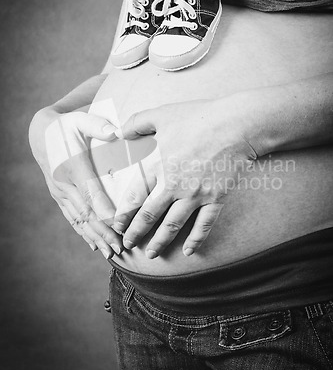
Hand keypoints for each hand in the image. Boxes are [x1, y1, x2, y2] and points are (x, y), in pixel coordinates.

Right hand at [29, 106, 122, 258]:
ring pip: (78, 220)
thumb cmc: (66, 126)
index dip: (103, 210)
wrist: (40, 134)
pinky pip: (72, 218)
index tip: (117, 225)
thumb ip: (98, 125)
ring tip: (110, 253)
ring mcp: (60, 193)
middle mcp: (64, 184)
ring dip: (94, 237)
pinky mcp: (59, 197)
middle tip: (119, 247)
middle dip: (102, 232)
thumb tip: (116, 132)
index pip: (90, 192)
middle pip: (86, 212)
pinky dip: (83, 233)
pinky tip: (93, 246)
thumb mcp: (81, 120)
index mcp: (72, 166)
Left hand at [112, 98, 256, 257]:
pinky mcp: (216, 198)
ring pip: (173, 225)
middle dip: (136, 233)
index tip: (116, 225)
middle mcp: (174, 185)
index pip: (135, 197)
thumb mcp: (162, 114)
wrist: (236, 124)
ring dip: (160, 242)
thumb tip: (117, 131)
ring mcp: (196, 195)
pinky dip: (196, 240)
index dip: (124, 214)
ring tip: (151, 254)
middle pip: (150, 216)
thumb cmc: (199, 117)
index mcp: (159, 166)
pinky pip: (204, 225)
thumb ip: (136, 123)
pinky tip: (188, 251)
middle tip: (128, 245)